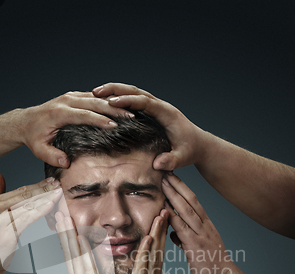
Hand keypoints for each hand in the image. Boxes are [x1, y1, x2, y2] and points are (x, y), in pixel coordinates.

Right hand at [0, 173, 62, 273]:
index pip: (20, 191)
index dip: (37, 185)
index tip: (50, 181)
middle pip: (24, 196)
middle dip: (44, 189)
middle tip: (58, 184)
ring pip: (27, 205)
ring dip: (45, 198)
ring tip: (58, 193)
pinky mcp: (6, 233)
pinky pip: (27, 218)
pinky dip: (40, 210)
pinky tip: (50, 205)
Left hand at [19, 91, 134, 167]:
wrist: (25, 121)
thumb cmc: (33, 137)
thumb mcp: (38, 150)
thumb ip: (52, 157)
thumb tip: (66, 163)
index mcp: (58, 113)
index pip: (84, 115)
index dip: (100, 120)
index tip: (115, 126)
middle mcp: (65, 101)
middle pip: (94, 103)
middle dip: (114, 110)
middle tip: (131, 116)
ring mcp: (70, 96)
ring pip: (96, 97)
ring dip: (114, 104)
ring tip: (130, 111)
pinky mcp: (73, 96)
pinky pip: (93, 97)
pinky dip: (107, 101)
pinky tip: (120, 107)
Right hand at [55, 212, 116, 273]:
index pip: (74, 257)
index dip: (68, 239)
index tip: (65, 222)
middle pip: (69, 252)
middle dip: (63, 230)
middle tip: (57, 210)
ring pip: (73, 256)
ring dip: (68, 234)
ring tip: (61, 215)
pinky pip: (85, 269)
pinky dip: (81, 252)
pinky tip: (79, 237)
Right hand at [92, 83, 206, 171]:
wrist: (198, 145)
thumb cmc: (190, 151)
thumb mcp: (182, 158)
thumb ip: (171, 160)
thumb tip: (158, 163)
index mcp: (166, 113)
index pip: (145, 102)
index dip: (127, 101)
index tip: (110, 103)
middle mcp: (160, 106)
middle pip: (136, 91)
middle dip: (115, 90)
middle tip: (96, 92)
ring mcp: (155, 107)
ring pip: (133, 93)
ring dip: (115, 91)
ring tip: (95, 93)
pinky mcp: (151, 112)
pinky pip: (133, 100)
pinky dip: (119, 98)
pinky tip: (105, 103)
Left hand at [117, 210, 167, 273]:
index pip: (154, 259)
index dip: (158, 240)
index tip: (159, 224)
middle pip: (158, 253)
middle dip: (162, 231)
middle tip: (165, 211)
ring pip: (153, 256)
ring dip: (157, 235)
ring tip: (161, 216)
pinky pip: (144, 270)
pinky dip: (146, 253)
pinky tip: (149, 239)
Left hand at [162, 174, 240, 273]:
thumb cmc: (213, 268)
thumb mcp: (199, 250)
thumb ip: (186, 241)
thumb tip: (175, 236)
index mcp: (206, 227)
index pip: (194, 203)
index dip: (183, 190)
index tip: (173, 179)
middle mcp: (205, 227)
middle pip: (191, 201)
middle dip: (178, 185)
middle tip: (166, 172)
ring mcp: (201, 235)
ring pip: (187, 210)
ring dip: (174, 195)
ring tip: (164, 182)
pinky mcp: (196, 245)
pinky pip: (182, 228)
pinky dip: (173, 217)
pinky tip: (164, 209)